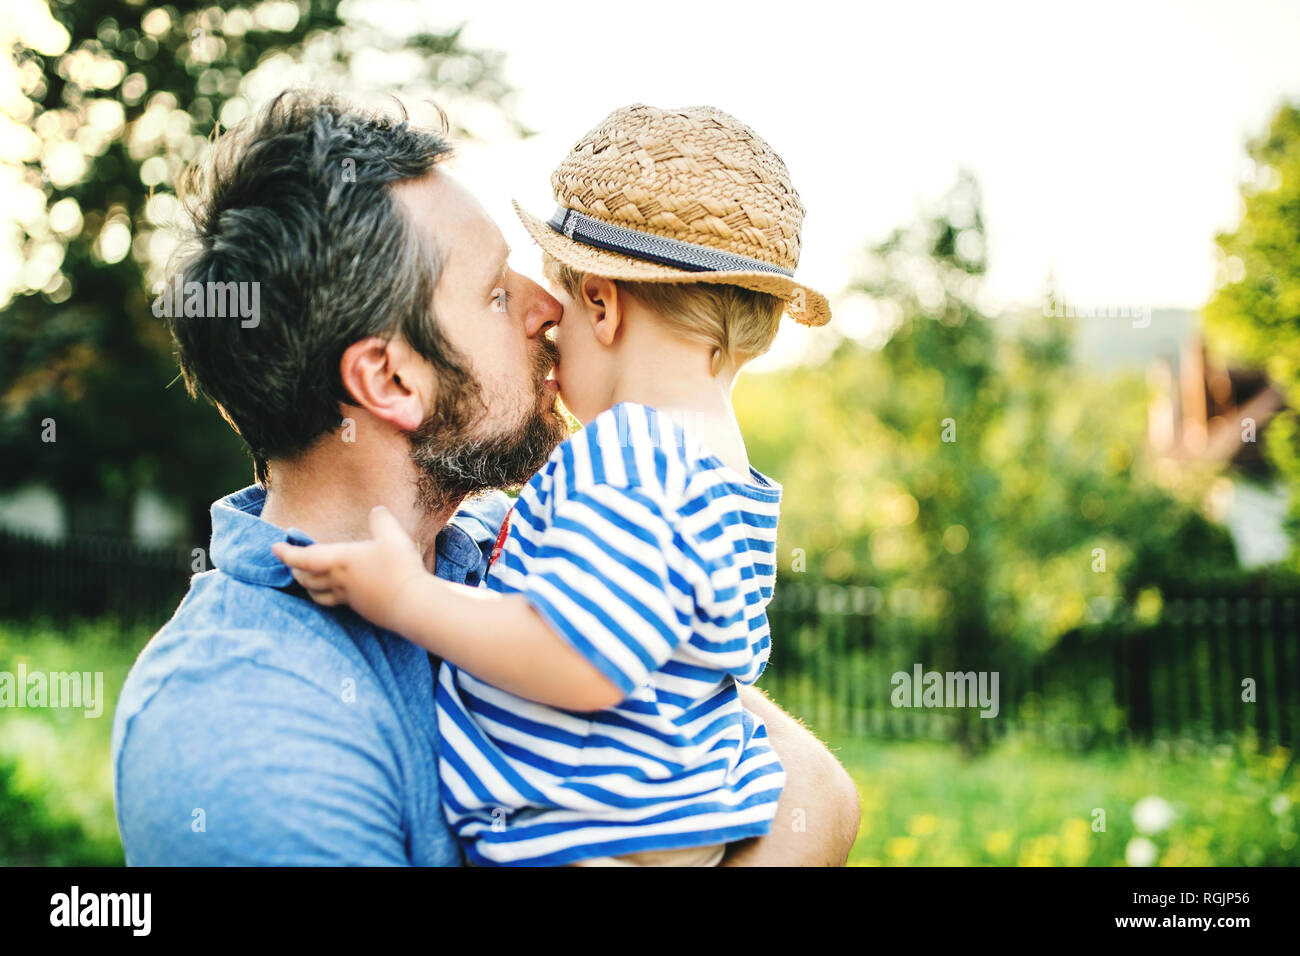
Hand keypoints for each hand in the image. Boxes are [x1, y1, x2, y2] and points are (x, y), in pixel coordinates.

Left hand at [271, 506, 426, 631]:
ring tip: (308, 582)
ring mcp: (349, 598)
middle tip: (293, 565)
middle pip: (307, 580)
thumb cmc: (399, 568)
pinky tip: (338, 593)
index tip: (275, 548)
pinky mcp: (361, 609)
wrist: (412, 603)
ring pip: (318, 595)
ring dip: (309, 587)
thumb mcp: (393, 536)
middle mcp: (339, 581)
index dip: (287, 553)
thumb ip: (382, 520)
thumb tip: (377, 511)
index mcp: (340, 560)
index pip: (304, 558)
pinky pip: (336, 603)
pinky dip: (328, 597)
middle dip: (296, 572)